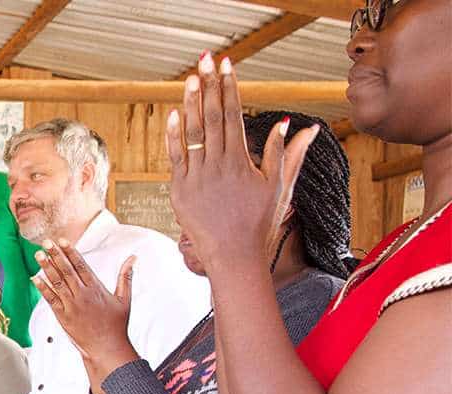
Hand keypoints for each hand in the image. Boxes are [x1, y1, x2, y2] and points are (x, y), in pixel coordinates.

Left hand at [31, 240, 139, 383]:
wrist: (107, 348)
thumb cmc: (117, 324)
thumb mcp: (125, 299)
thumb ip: (126, 277)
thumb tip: (133, 258)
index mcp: (96, 289)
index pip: (81, 266)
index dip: (70, 252)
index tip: (62, 240)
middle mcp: (83, 295)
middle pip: (67, 271)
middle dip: (56, 255)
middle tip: (46, 241)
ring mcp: (72, 306)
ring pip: (57, 283)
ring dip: (46, 268)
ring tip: (38, 254)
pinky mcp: (63, 317)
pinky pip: (51, 299)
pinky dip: (42, 288)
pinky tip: (34, 278)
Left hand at [166, 52, 319, 275]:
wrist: (234, 256)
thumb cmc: (260, 223)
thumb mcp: (280, 187)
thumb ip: (286, 153)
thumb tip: (297, 124)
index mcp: (241, 162)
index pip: (233, 116)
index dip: (229, 89)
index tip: (228, 67)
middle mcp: (218, 166)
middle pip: (211, 117)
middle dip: (209, 86)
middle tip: (207, 60)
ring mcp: (196, 178)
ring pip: (191, 134)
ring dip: (190, 104)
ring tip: (191, 78)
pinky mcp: (179, 191)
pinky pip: (175, 158)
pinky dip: (173, 136)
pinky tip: (173, 113)